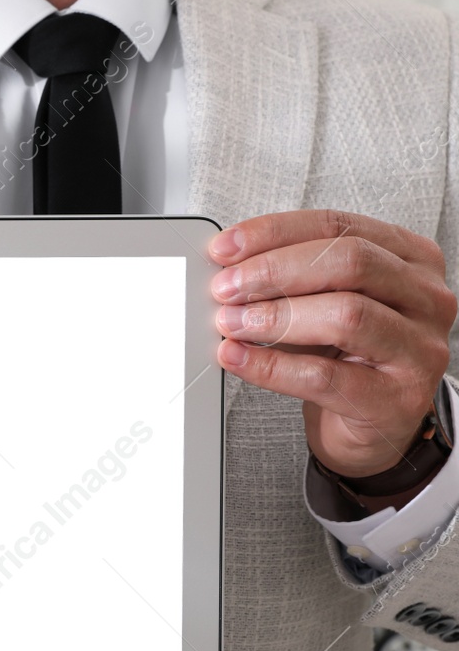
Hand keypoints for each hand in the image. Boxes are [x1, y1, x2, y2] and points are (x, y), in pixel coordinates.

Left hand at [208, 210, 454, 477]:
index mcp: (410, 259)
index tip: (225, 248)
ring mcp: (419, 349)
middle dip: (275, 271)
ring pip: (346, 315)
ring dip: (275, 317)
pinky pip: (324, 377)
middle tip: (225, 287)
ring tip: (231, 323)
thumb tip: (227, 268)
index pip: (339, 226)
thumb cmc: (348, 356)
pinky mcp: (396, 398)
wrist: (372, 424)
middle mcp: (425, 298)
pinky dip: (271, 366)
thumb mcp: (324, 303)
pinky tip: (237, 357)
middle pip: (350, 262)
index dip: (275, 233)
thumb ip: (290, 279)